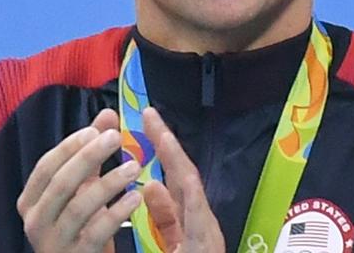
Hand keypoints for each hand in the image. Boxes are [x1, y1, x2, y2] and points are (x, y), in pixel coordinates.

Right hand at [17, 109, 141, 252]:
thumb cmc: (81, 223)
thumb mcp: (83, 185)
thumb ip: (91, 151)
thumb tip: (107, 113)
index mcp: (32, 199)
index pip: (46, 166)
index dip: (70, 146)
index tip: (95, 130)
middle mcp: (35, 220)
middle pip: (60, 183)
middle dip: (89, 157)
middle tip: (116, 137)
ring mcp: (53, 242)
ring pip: (78, 207)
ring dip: (108, 183)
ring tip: (135, 166)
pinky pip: (96, 232)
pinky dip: (117, 213)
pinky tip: (135, 197)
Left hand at [142, 107, 225, 252]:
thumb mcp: (171, 241)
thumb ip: (166, 215)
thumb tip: (152, 185)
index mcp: (189, 220)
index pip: (174, 178)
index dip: (162, 149)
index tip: (147, 123)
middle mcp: (201, 222)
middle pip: (184, 175)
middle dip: (167, 143)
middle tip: (149, 114)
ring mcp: (206, 234)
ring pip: (191, 189)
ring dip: (175, 159)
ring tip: (158, 132)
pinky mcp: (205, 243)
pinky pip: (196, 218)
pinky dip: (184, 197)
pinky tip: (172, 175)